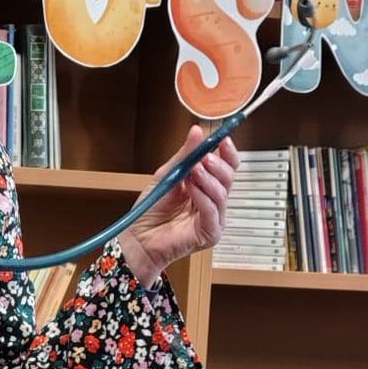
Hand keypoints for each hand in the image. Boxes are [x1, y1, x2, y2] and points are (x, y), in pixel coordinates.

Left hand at [122, 130, 237, 287]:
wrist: (139, 237)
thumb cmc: (151, 210)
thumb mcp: (168, 174)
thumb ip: (185, 155)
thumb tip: (197, 131)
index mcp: (206, 186)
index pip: (226, 167)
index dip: (227, 153)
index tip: (223, 140)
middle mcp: (212, 202)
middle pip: (228, 179)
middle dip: (218, 165)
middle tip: (204, 158)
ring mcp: (214, 218)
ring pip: (222, 194)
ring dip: (208, 179)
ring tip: (194, 171)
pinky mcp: (210, 233)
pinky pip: (212, 211)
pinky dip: (203, 197)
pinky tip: (192, 189)